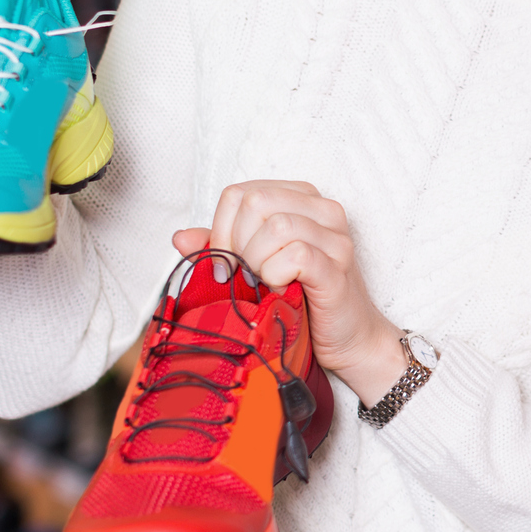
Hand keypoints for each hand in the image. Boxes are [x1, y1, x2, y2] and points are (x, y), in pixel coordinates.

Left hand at [173, 181, 405, 405]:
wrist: (350, 339)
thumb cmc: (304, 299)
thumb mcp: (256, 267)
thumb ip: (222, 248)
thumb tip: (181, 237)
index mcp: (302, 199)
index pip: (241, 192)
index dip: (220, 228)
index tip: (223, 263)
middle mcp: (324, 210)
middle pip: (256, 201)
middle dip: (237, 243)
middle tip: (244, 276)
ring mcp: (336, 239)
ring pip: (276, 226)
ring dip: (256, 261)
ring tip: (264, 283)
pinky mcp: (338, 269)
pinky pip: (295, 256)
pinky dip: (275, 276)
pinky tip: (279, 290)